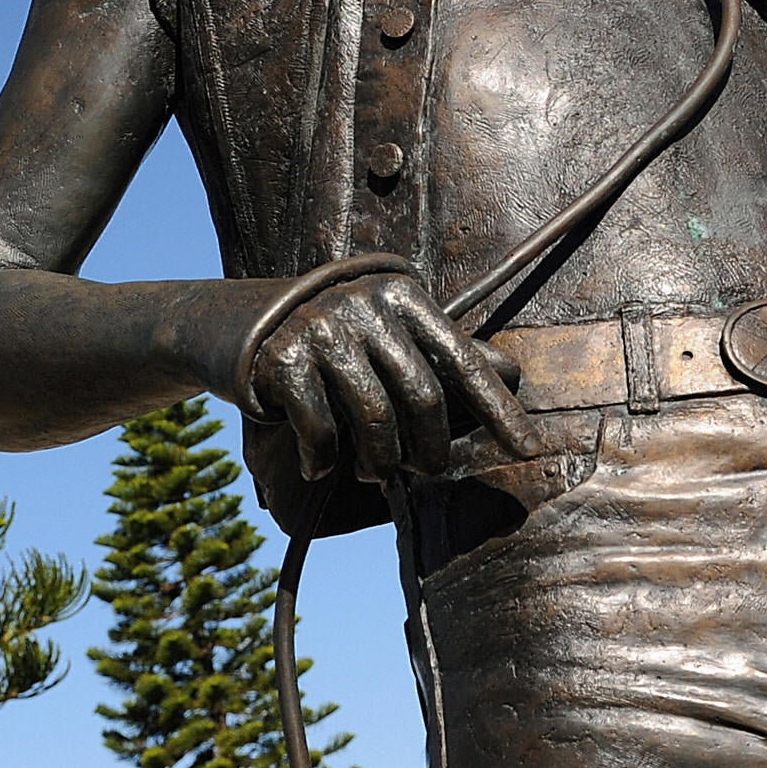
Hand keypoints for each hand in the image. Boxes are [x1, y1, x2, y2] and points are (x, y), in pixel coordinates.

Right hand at [241, 272, 525, 487]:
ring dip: (380, 461)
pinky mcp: (284, 358)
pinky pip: (322, 428)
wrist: (236, 323)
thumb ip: (440, 352)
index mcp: (402, 296)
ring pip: (375, 419)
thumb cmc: (332, 335)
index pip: (462, 360)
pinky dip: (325, 459)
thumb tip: (511, 373)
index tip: (530, 451)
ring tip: (376, 472)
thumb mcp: (387, 331)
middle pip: (423, 396)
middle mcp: (366, 305)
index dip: (499, 410)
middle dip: (429, 448)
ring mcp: (323, 329)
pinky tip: (321, 467)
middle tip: (425, 471)